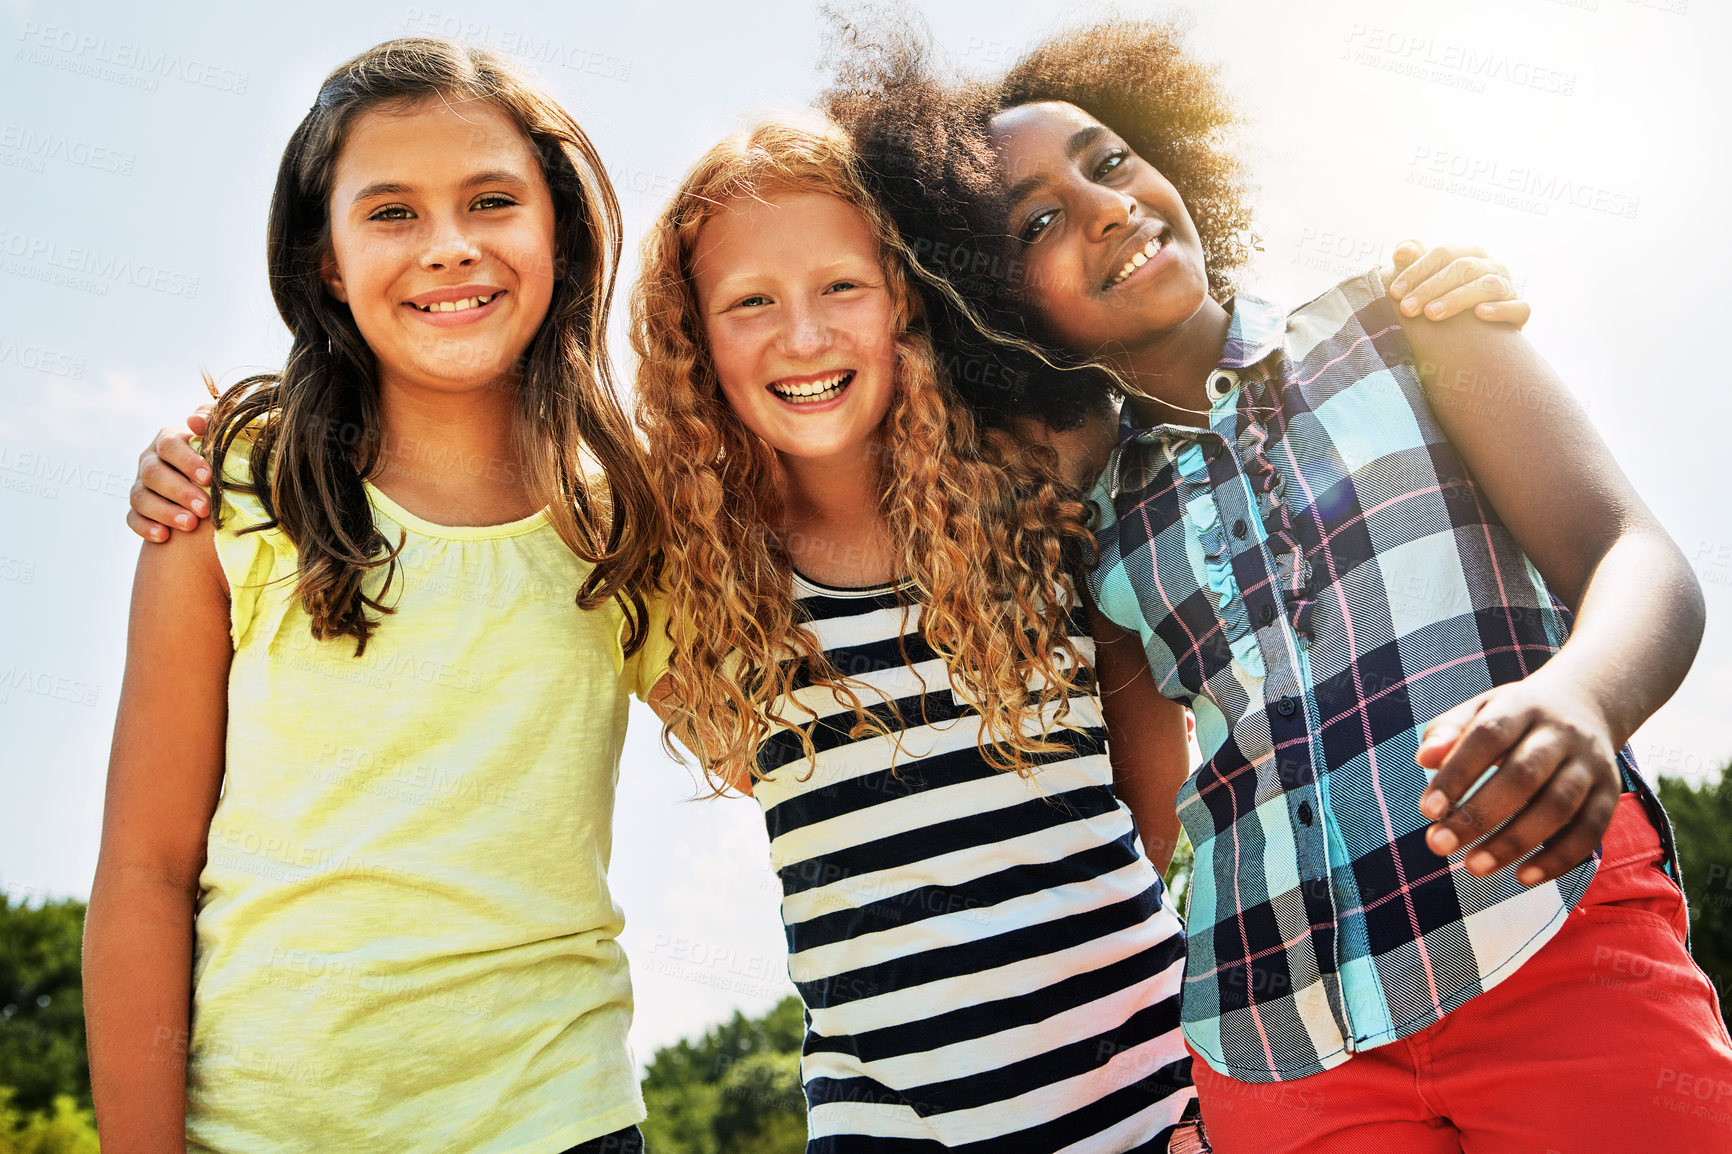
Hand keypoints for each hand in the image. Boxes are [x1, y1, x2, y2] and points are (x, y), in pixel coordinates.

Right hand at [127, 406, 214, 542]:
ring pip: (140, 497)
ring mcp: (141, 485)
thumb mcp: (222, 436)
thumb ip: (213, 421)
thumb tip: (195, 420)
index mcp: (169, 440)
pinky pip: (133, 518)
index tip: (208, 478)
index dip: (187, 461)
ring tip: (190, 524)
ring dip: (165, 511)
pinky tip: (164, 536)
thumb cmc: (223, 457)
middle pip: (153, 473)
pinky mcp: (138, 509)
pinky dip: (146, 527)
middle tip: (205, 508)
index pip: (169, 446)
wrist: (214, 487)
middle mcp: (150, 461)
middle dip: (180, 491)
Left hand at [1387, 240, 1529, 328]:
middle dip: (1431, 287)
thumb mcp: (1428, 280)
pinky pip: (1518, 307)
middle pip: (1463, 268)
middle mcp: (1492, 265)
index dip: (1417, 270)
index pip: (1443, 253)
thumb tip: (1401, 253)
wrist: (1479, 333)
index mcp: (1469, 253)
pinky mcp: (1520, 311)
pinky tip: (1480, 314)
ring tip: (1432, 314)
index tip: (1395, 292)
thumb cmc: (1445, 300)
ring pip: (1488, 285)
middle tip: (1407, 309)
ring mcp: (1508, 287)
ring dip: (1458, 298)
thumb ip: (1414, 261)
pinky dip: (1501, 309)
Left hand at [1416, 670, 1620, 886]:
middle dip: (1480, 815)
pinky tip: (1522, 877)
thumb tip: (1424, 758)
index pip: (1488, 737)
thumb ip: (1448, 732)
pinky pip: (1591, 830)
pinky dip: (1558, 858)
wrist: (1585, 704)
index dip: (1458, 774)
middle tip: (1440, 846)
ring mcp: (1590, 763)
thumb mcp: (1479, 710)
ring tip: (1474, 868)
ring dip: (1515, 842)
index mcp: (1522, 706)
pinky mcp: (1610, 792)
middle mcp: (1561, 733)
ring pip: (1558, 806)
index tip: (1428, 811)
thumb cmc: (1513, 718)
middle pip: (1523, 775)